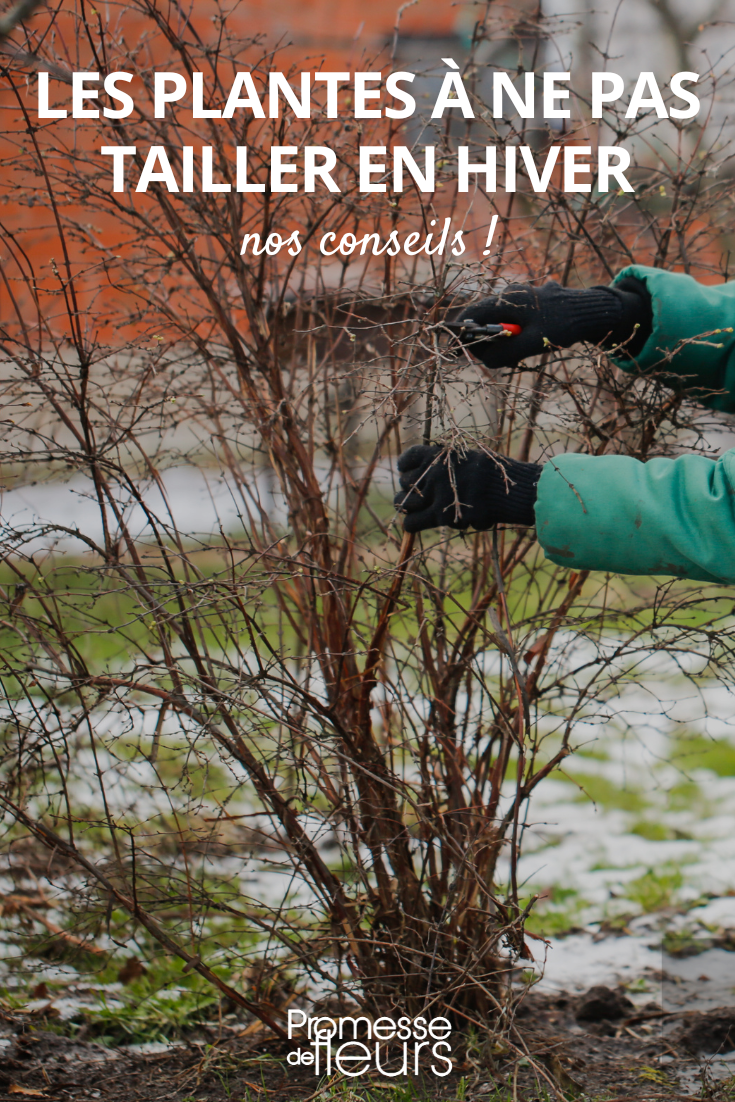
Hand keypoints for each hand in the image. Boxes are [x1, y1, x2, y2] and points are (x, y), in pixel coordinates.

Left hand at [394, 444, 541, 533]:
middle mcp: (433, 472)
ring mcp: (436, 494)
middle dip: (408, 490)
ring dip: (407, 507)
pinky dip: (411, 524)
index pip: (408, 458)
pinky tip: (414, 524)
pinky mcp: (441, 516)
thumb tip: (433, 475)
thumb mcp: (470, 458)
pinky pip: (413, 523)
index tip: (406, 470)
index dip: (405, 466)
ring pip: (404, 503)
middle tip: (415, 495)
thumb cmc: (495, 475)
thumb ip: (450, 466)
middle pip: (406, 483)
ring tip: (413, 510)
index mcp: (440, 455)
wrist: (510, 489)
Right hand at [457, 278, 650, 369]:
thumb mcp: (532, 344)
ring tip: (517, 353)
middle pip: (484, 317)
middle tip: (495, 358)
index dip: (463, 332)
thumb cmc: (562, 325)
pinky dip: (514, 333)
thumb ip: (505, 353)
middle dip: (484, 340)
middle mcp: (512, 294)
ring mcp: (522, 297)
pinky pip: (514, 320)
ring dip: (501, 339)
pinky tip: (529, 342)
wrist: (593, 311)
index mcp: (507, 299)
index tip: (462, 349)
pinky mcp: (532, 304)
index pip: (473, 313)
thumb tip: (484, 361)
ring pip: (500, 320)